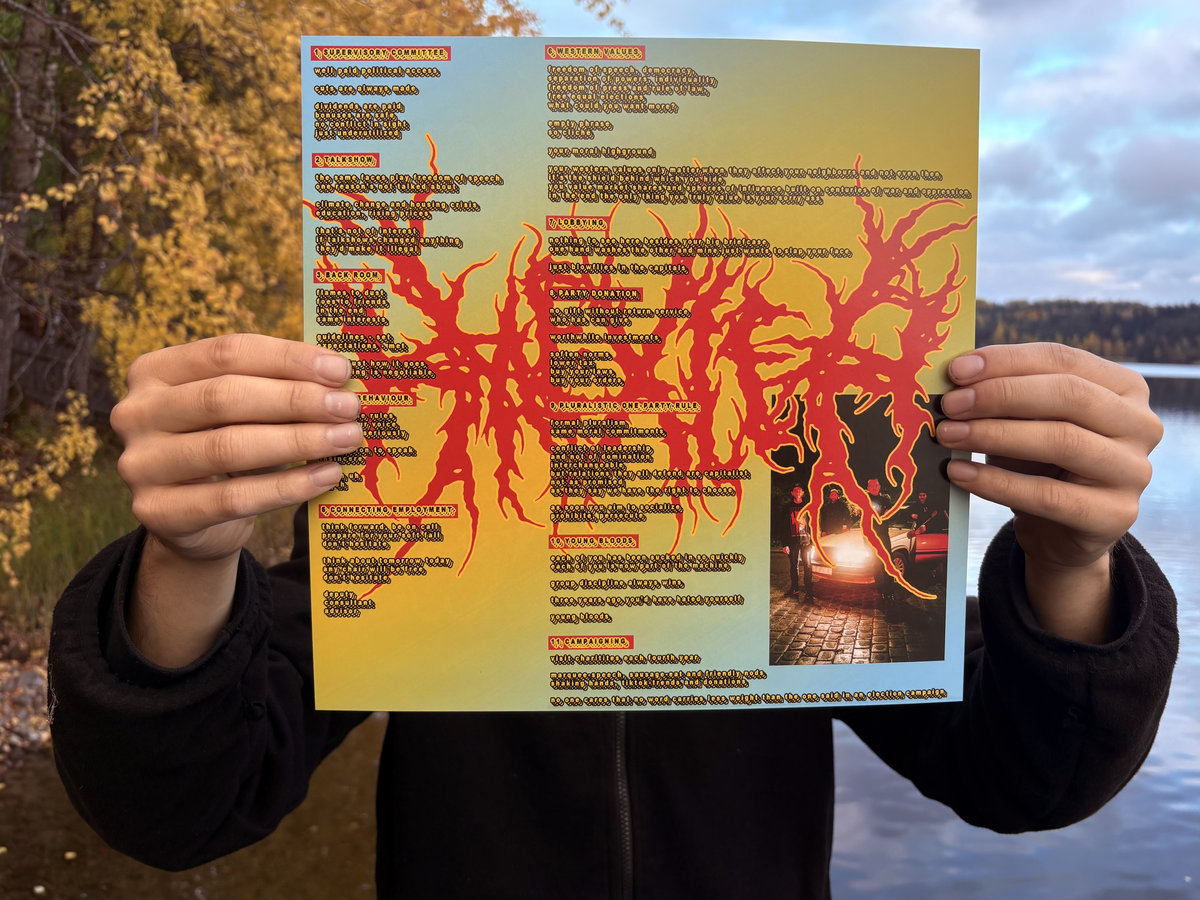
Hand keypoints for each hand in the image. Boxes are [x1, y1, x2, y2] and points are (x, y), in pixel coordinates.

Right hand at [112, 334, 362, 561]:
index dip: (288, 358)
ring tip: (346, 439)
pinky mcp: (157, 512)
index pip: (228, 352)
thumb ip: (275, 386)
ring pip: (228, 447)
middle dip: (296, 400)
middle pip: (226, 397)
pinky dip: (287, 487)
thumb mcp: (240, 409)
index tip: (341, 369)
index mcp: (154, 370)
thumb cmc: (228, 445)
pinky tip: (327, 476)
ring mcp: (140, 464)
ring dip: (298, 441)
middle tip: (348, 407)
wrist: (197, 521)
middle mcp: (136, 413)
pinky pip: (233, 499)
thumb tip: (342, 375)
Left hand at [935, 343, 1161, 640]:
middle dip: (1000, 395)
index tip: (956, 370)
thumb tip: (955, 378)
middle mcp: (1140, 424)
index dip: (1007, 361)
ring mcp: (1134, 471)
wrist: (1058, 531)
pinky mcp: (1115, 515)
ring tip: (948, 435)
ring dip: (994, 435)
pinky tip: (959, 473)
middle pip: (1068, 395)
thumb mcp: (1025, 421)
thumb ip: (1003, 394)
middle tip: (949, 405)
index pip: (1063, 359)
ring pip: (1062, 440)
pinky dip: (996, 483)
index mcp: (1123, 387)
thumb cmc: (1038, 462)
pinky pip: (1048, 495)